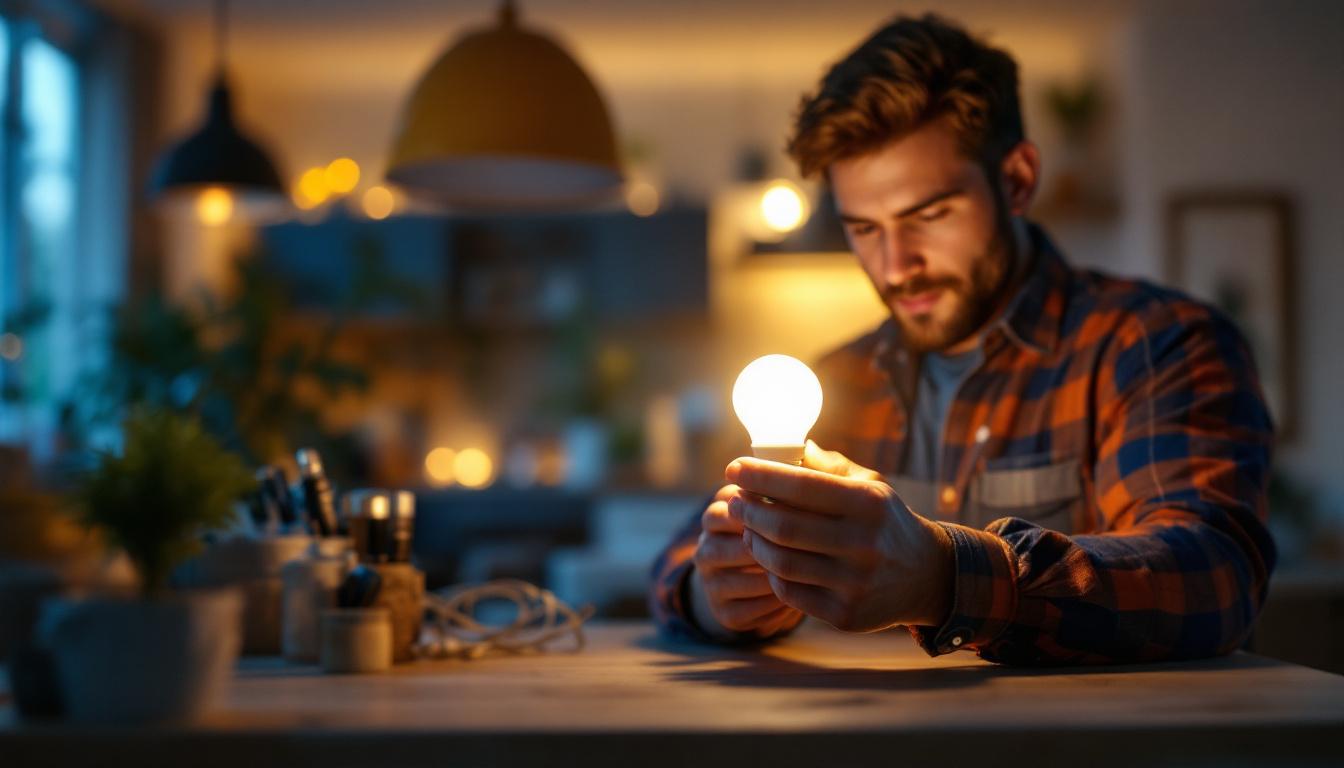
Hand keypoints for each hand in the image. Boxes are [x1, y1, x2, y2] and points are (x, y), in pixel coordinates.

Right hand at [689, 484, 803, 637]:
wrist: (778, 579)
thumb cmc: (794, 528)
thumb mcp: (793, 500)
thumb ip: (800, 475)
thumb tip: (808, 448)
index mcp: (722, 510)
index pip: (732, 504)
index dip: (768, 510)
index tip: (802, 513)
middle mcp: (707, 542)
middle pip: (725, 543)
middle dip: (765, 545)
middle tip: (804, 547)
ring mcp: (711, 579)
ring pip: (734, 579)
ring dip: (770, 577)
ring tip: (805, 574)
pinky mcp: (723, 612)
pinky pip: (745, 611)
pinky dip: (772, 606)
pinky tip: (796, 598)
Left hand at [725, 441, 953, 631]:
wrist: (925, 575)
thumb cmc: (884, 522)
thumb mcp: (870, 486)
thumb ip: (830, 467)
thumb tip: (792, 446)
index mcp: (869, 503)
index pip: (802, 485)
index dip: (760, 476)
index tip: (734, 468)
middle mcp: (864, 544)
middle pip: (784, 526)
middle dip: (748, 510)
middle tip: (734, 501)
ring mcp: (855, 583)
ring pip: (781, 562)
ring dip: (754, 542)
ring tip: (748, 527)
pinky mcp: (846, 615)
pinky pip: (790, 593)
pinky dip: (771, 573)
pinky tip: (768, 558)